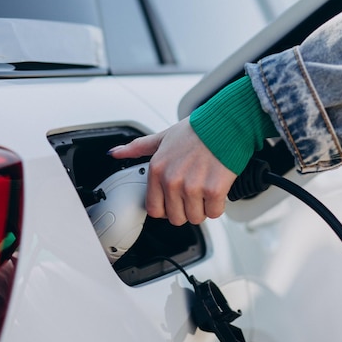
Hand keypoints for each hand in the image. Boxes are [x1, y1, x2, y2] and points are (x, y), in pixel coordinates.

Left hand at [109, 118, 236, 225]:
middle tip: (194, 194)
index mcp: (157, 170)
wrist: (225, 124)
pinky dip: (218, 205)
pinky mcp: (214, 190)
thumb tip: (115, 152)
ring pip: (195, 217)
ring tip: (206, 190)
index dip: (167, 209)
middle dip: (186, 210)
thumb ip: (138, 147)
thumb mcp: (162, 137)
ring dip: (203, 208)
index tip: (176, 202)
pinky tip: (218, 189)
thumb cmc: (197, 130)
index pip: (154, 209)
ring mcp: (192, 186)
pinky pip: (214, 212)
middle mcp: (172, 180)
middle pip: (176, 218)